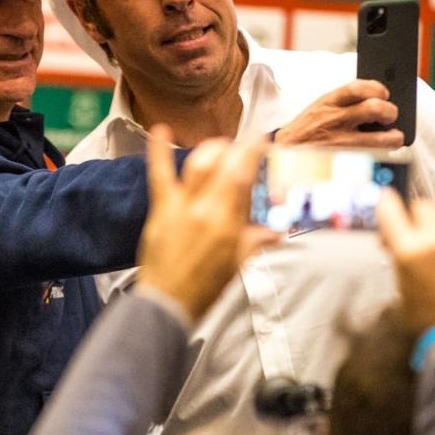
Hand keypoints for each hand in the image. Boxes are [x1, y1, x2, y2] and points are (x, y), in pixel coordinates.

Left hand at [138, 125, 275, 321]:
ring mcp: (180, 207)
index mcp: (227, 223)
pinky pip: (159, 175)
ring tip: (219, 148)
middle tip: (241, 149)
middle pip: (222, 164)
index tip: (260, 139)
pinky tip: (159, 130)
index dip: (252, 151)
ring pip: (197, 165)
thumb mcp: (237, 264)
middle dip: (234, 149)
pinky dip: (157, 151)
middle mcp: (205, 209)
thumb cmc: (204, 288)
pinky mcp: (160, 210)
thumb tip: (277, 233)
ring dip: (210, 150)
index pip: (243, 176)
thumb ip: (256, 242)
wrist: (168, 303)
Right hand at [274, 80, 404, 148]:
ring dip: (395, 137)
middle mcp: (336, 120)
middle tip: (391, 115)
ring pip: (381, 139)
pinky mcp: (346, 161)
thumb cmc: (310, 127)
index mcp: (329, 102)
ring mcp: (342, 143)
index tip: (384, 93)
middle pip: (374, 109)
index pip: (358, 88)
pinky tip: (386, 149)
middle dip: (390, 111)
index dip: (377, 88)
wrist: (288, 151)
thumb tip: (378, 100)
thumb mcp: (322, 106)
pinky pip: (374, 156)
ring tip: (395, 136)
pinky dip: (385, 152)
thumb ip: (345, 102)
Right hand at [377, 189, 434, 332]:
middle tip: (412, 235)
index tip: (386, 200)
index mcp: (409, 249)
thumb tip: (392, 235)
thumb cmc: (424, 315)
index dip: (386, 203)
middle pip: (421, 207)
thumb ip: (396, 252)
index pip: (391, 209)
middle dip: (414, 218)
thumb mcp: (399, 283)